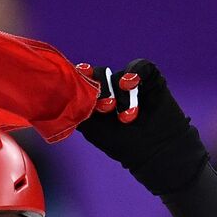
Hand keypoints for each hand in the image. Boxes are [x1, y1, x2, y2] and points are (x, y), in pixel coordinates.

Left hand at [75, 58, 209, 195]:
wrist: (155, 151)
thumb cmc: (122, 144)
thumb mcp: (92, 129)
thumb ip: (77, 110)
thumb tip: (62, 93)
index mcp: (97, 98)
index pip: (86, 79)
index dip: (82, 77)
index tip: (81, 75)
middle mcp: (113, 87)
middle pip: (101, 74)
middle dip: (102, 89)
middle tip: (107, 108)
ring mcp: (132, 83)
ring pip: (119, 75)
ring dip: (121, 95)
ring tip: (128, 116)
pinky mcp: (151, 79)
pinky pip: (142, 66)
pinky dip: (135, 71)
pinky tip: (131, 82)